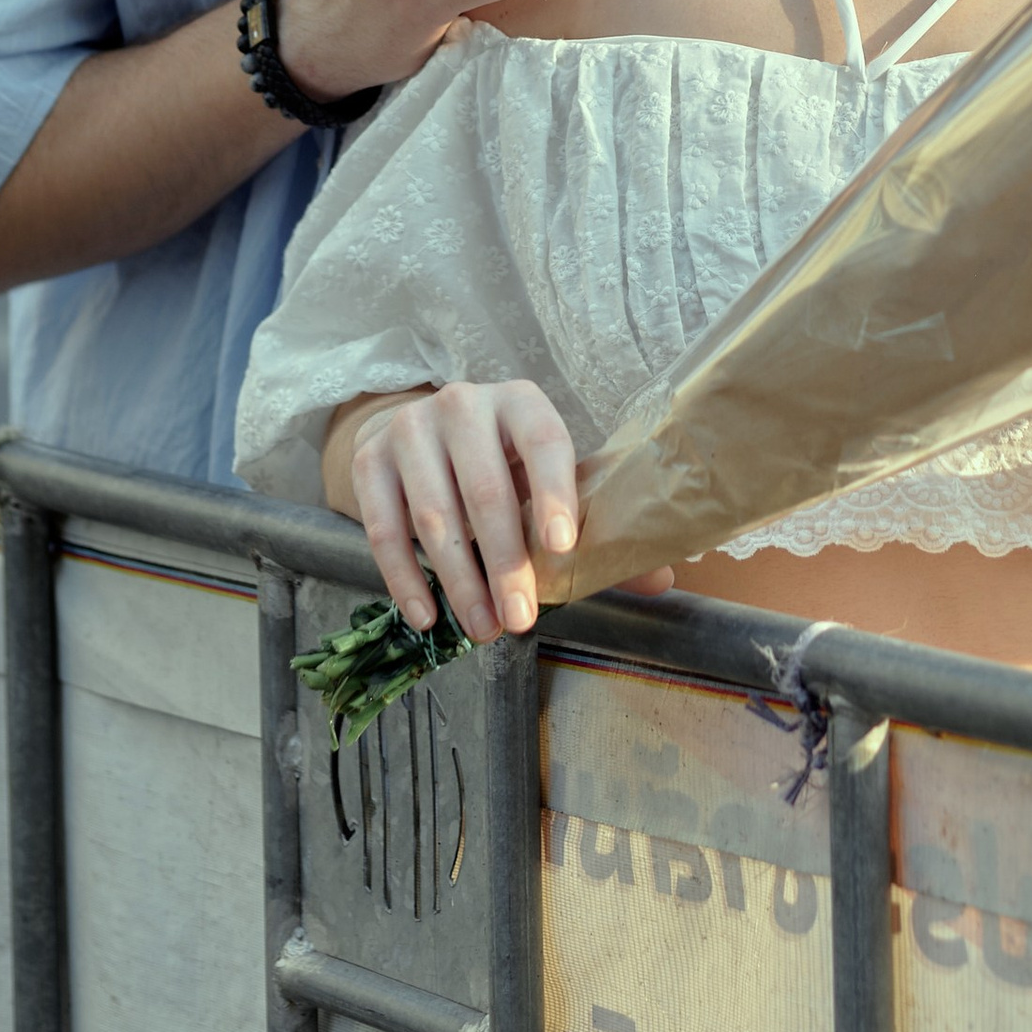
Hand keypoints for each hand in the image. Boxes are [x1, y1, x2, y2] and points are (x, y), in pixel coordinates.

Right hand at [342, 379, 673, 642]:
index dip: (554, 493)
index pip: (544, 442)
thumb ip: (595, 525)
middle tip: (521, 619)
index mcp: (520, 402)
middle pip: (485, 488)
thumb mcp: (544, 478)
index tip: (563, 547)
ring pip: (433, 513)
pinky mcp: (369, 459)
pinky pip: (383, 528)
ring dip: (458, 579)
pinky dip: (405, 578)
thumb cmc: (498, 463)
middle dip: (505, 561)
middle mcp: (463, 404)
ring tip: (483, 628)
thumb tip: (662, 580)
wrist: (419, 433)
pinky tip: (427, 615)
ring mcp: (410, 428)